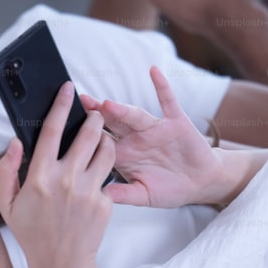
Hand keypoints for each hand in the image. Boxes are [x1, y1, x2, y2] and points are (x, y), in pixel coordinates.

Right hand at [0, 82, 113, 267]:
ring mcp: (89, 191)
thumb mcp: (8, 204)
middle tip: (94, 112)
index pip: (52, 130)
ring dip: (105, 140)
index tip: (68, 88)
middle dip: (93, 118)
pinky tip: (95, 179)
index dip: (61, 105)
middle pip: (88, 134)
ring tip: (100, 140)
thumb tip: (15, 142)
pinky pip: (107, 178)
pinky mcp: (105, 202)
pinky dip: (103, 173)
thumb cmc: (32, 234)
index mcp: (39, 177)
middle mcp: (66, 180)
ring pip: (106, 151)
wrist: (62, 266)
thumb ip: (6, 171)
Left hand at [81, 66, 222, 208]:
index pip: (100, 144)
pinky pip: (167, 101)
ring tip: (106, 103)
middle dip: (96, 115)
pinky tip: (153, 71)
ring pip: (134, 115)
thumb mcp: (145, 195)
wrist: (200, 183)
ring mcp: (154, 128)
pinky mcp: (175, 121)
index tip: (67, 130)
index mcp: (124, 155)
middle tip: (80, 105)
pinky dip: (161, 86)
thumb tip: (101, 196)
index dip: (86, 138)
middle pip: (112, 123)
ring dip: (122, 108)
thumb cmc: (170, 190)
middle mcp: (135, 138)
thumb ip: (125, 194)